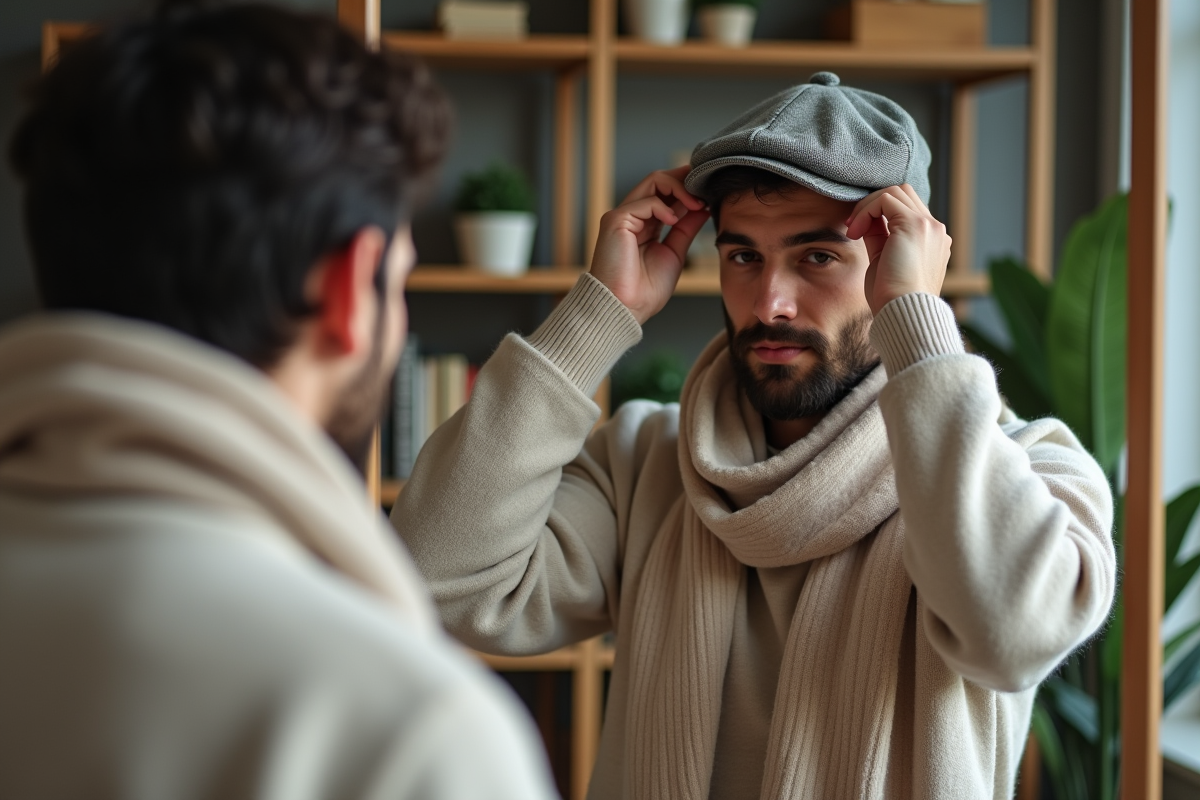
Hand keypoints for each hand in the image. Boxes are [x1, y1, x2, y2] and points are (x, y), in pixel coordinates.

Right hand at [588, 166, 709, 324]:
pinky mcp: (615, 220)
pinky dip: (665, 207)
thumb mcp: (674, 252)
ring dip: (680, 188)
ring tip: (697, 204)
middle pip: (659, 180)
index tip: (708, 191)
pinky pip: (646, 202)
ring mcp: (622, 216)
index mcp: (644, 225)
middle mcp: (631, 216)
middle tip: (706, 192)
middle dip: (686, 181)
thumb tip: (703, 207)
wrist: (626, 309)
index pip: (665, 193)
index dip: (687, 187)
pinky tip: (674, 221)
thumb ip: (686, 228)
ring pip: (653, 181)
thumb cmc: (644, 291)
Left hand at [844, 184, 950, 315]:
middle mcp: (935, 230)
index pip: (906, 210)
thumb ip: (880, 238)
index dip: (879, 214)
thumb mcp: (884, 261)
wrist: (904, 313)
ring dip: (868, 206)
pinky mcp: (914, 224)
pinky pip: (885, 199)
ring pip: (895, 191)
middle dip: (873, 205)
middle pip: (903, 195)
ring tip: (854, 229)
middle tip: (853, 227)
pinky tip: (855, 232)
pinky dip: (866, 210)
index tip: (857, 231)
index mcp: (932, 241)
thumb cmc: (891, 298)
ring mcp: (928, 225)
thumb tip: (866, 221)